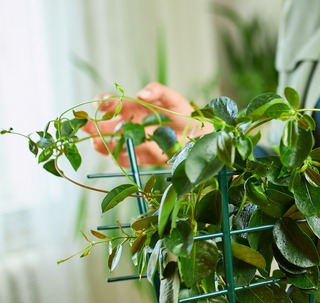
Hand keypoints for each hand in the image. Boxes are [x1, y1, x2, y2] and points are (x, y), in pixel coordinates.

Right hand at [81, 82, 206, 166]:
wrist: (199, 135)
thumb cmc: (184, 113)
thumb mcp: (172, 98)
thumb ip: (157, 91)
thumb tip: (141, 93)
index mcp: (133, 108)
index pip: (112, 105)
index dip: (104, 103)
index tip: (101, 104)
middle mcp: (130, 125)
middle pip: (106, 126)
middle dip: (93, 126)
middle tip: (86, 127)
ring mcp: (135, 142)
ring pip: (112, 144)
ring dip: (102, 144)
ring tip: (98, 144)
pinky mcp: (144, 157)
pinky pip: (128, 160)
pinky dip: (121, 160)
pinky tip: (118, 157)